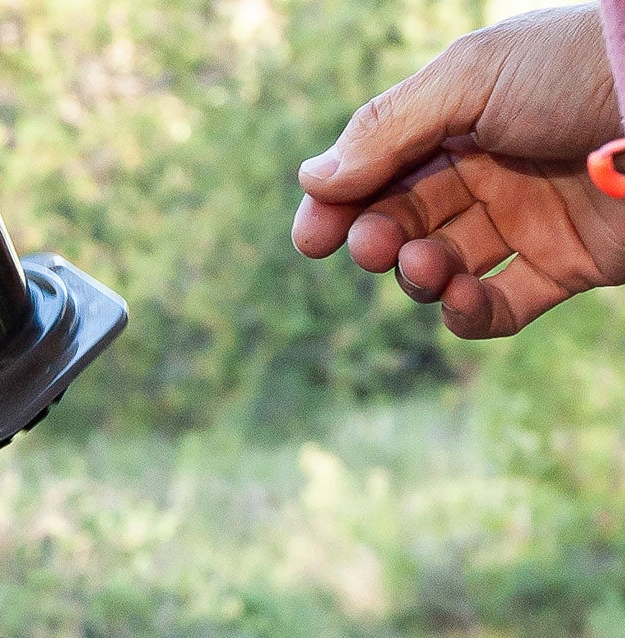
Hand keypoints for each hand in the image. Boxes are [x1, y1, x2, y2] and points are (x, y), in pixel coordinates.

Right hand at [293, 4, 624, 337]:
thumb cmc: (580, 69)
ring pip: (444, 267)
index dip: (342, 205)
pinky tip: (457, 301)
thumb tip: (312, 180)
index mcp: (468, 117)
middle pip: (407, 220)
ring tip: (422, 266)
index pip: (384, 169)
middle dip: (379, 240)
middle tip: (372, 247)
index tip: (311, 238)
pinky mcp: (566, 267)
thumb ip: (387, 130)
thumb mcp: (472, 78)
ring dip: (419, 276)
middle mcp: (495, 169)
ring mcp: (529, 220)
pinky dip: (468, 315)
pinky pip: (499, 308)